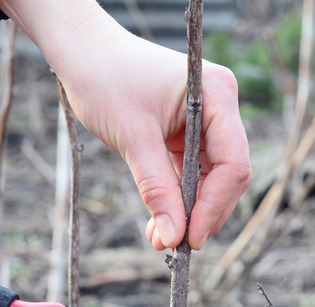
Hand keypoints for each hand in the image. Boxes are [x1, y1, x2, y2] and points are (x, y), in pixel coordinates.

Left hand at [0, 0, 251, 250]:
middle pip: (227, 173)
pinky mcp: (185, 131)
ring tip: (159, 237)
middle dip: (202, 212)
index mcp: (217, 94)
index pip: (233, 161)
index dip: (215, 205)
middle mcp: (218, 106)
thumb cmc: (104, 79)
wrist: (81, 53)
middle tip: (174, 244)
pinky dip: (176, 196)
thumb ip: (156, 188)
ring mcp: (204, 119)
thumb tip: (173, 238)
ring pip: (209, 178)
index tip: (190, 237)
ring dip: (187, 209)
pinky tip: (158, 221)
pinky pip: (190, 172)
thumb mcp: (132, 138)